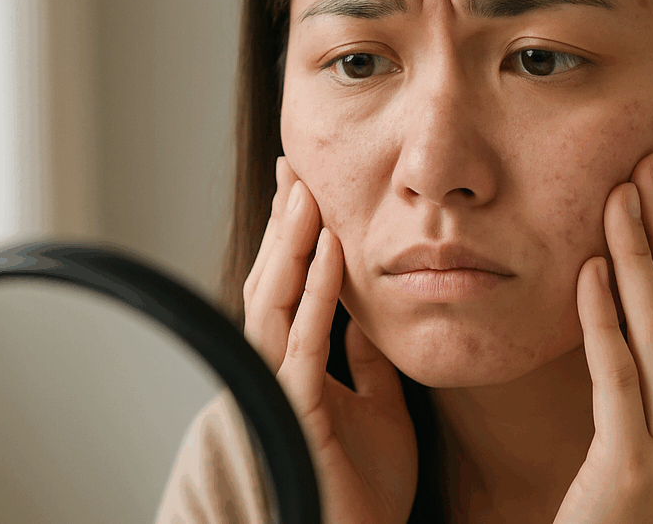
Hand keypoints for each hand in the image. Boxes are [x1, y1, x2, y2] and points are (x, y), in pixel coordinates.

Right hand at [242, 157, 417, 523]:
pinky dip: (316, 294)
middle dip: (285, 225)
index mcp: (298, 368)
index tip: (306, 189)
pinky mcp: (299, 410)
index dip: (296, 238)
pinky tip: (331, 252)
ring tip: (308, 193)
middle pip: (272, 282)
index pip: (289, 288)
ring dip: (293, 245)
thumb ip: (366, 362)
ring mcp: (283, 389)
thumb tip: (362, 318)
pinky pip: (304, 341)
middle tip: (296, 168)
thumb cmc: (367, 483)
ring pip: (274, 302)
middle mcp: (280, 371)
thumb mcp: (380, 405)